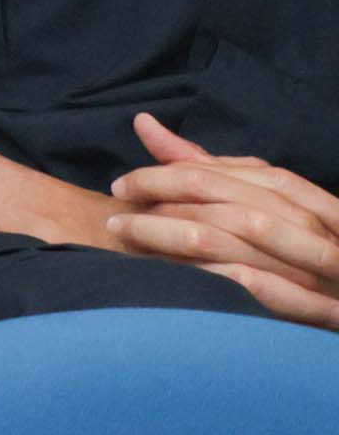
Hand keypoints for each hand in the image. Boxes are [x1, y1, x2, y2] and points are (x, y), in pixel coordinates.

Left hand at [109, 122, 338, 326]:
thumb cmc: (297, 246)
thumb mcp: (259, 201)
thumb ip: (206, 169)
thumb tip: (144, 124)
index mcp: (299, 198)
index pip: (227, 176)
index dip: (167, 176)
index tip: (122, 185)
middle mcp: (314, 224)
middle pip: (230, 200)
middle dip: (168, 201)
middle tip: (117, 213)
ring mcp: (325, 266)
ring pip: (246, 234)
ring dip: (182, 235)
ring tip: (131, 236)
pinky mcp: (326, 309)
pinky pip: (274, 288)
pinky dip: (234, 278)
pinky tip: (190, 276)